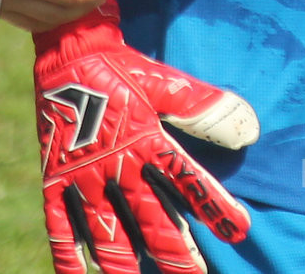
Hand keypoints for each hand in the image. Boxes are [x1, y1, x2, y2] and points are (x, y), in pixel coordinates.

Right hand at [36, 0, 256, 273]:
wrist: (69, 51)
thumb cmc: (124, 68)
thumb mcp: (166, 83)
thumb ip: (204, 108)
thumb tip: (249, 131)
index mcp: (147, 140)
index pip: (188, 180)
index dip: (214, 206)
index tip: (239, 229)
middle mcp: (117, 164)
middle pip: (150, 219)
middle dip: (175, 253)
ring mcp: (83, 176)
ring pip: (107, 232)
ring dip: (123, 264)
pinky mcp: (54, 180)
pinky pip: (60, 226)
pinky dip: (69, 256)